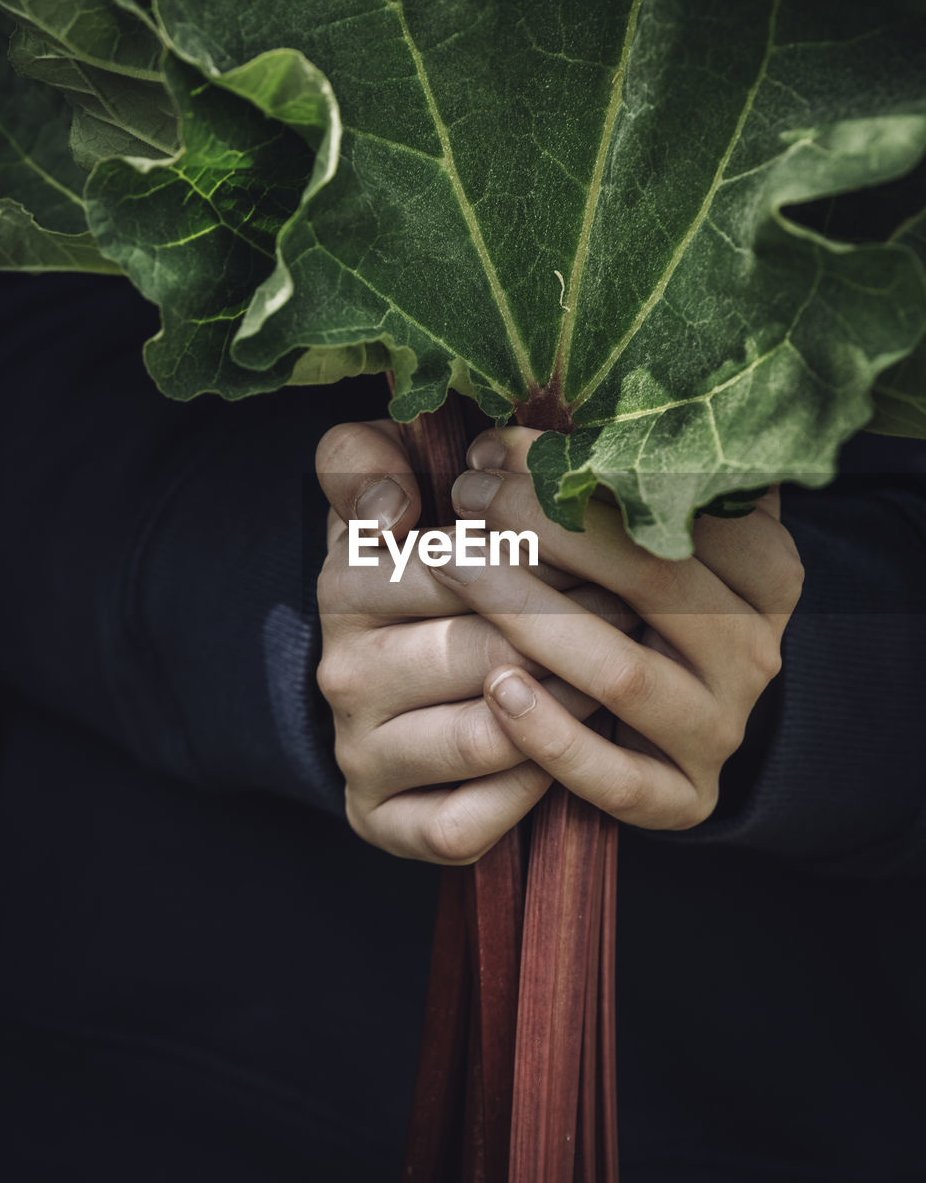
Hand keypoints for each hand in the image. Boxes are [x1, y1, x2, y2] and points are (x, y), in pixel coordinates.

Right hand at [314, 421, 638, 862]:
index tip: (606, 553)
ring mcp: (360, 755)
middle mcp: (340, 677)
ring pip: (486, 740)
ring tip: (617, 674)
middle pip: (488, 655)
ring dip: (567, 709)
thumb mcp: (388, 491)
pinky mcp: (381, 823)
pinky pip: (464, 822)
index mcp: (343, 586)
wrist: (391, 675)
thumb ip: (369, 462)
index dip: (550, 560)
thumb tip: (392, 507)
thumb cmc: (418, 568)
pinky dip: (526, 794)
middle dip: (578, 633)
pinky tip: (565, 752)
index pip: (466, 570)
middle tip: (638, 616)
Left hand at [431, 426, 803, 830]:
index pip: (672, 507)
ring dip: (528, 617)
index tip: (491, 447)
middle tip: (464, 497)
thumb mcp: (656, 528)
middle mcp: (757, 651)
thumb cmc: (642, 598)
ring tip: (456, 568)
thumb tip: (527, 421)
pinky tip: (496, 688)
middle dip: (542, 528)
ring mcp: (722, 729)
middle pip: (646, 579)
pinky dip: (551, 735)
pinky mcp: (682, 799)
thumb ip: (625, 474)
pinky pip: (613, 777)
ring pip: (621, 674)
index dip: (573, 471)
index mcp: (765, 571)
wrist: (680, 720)